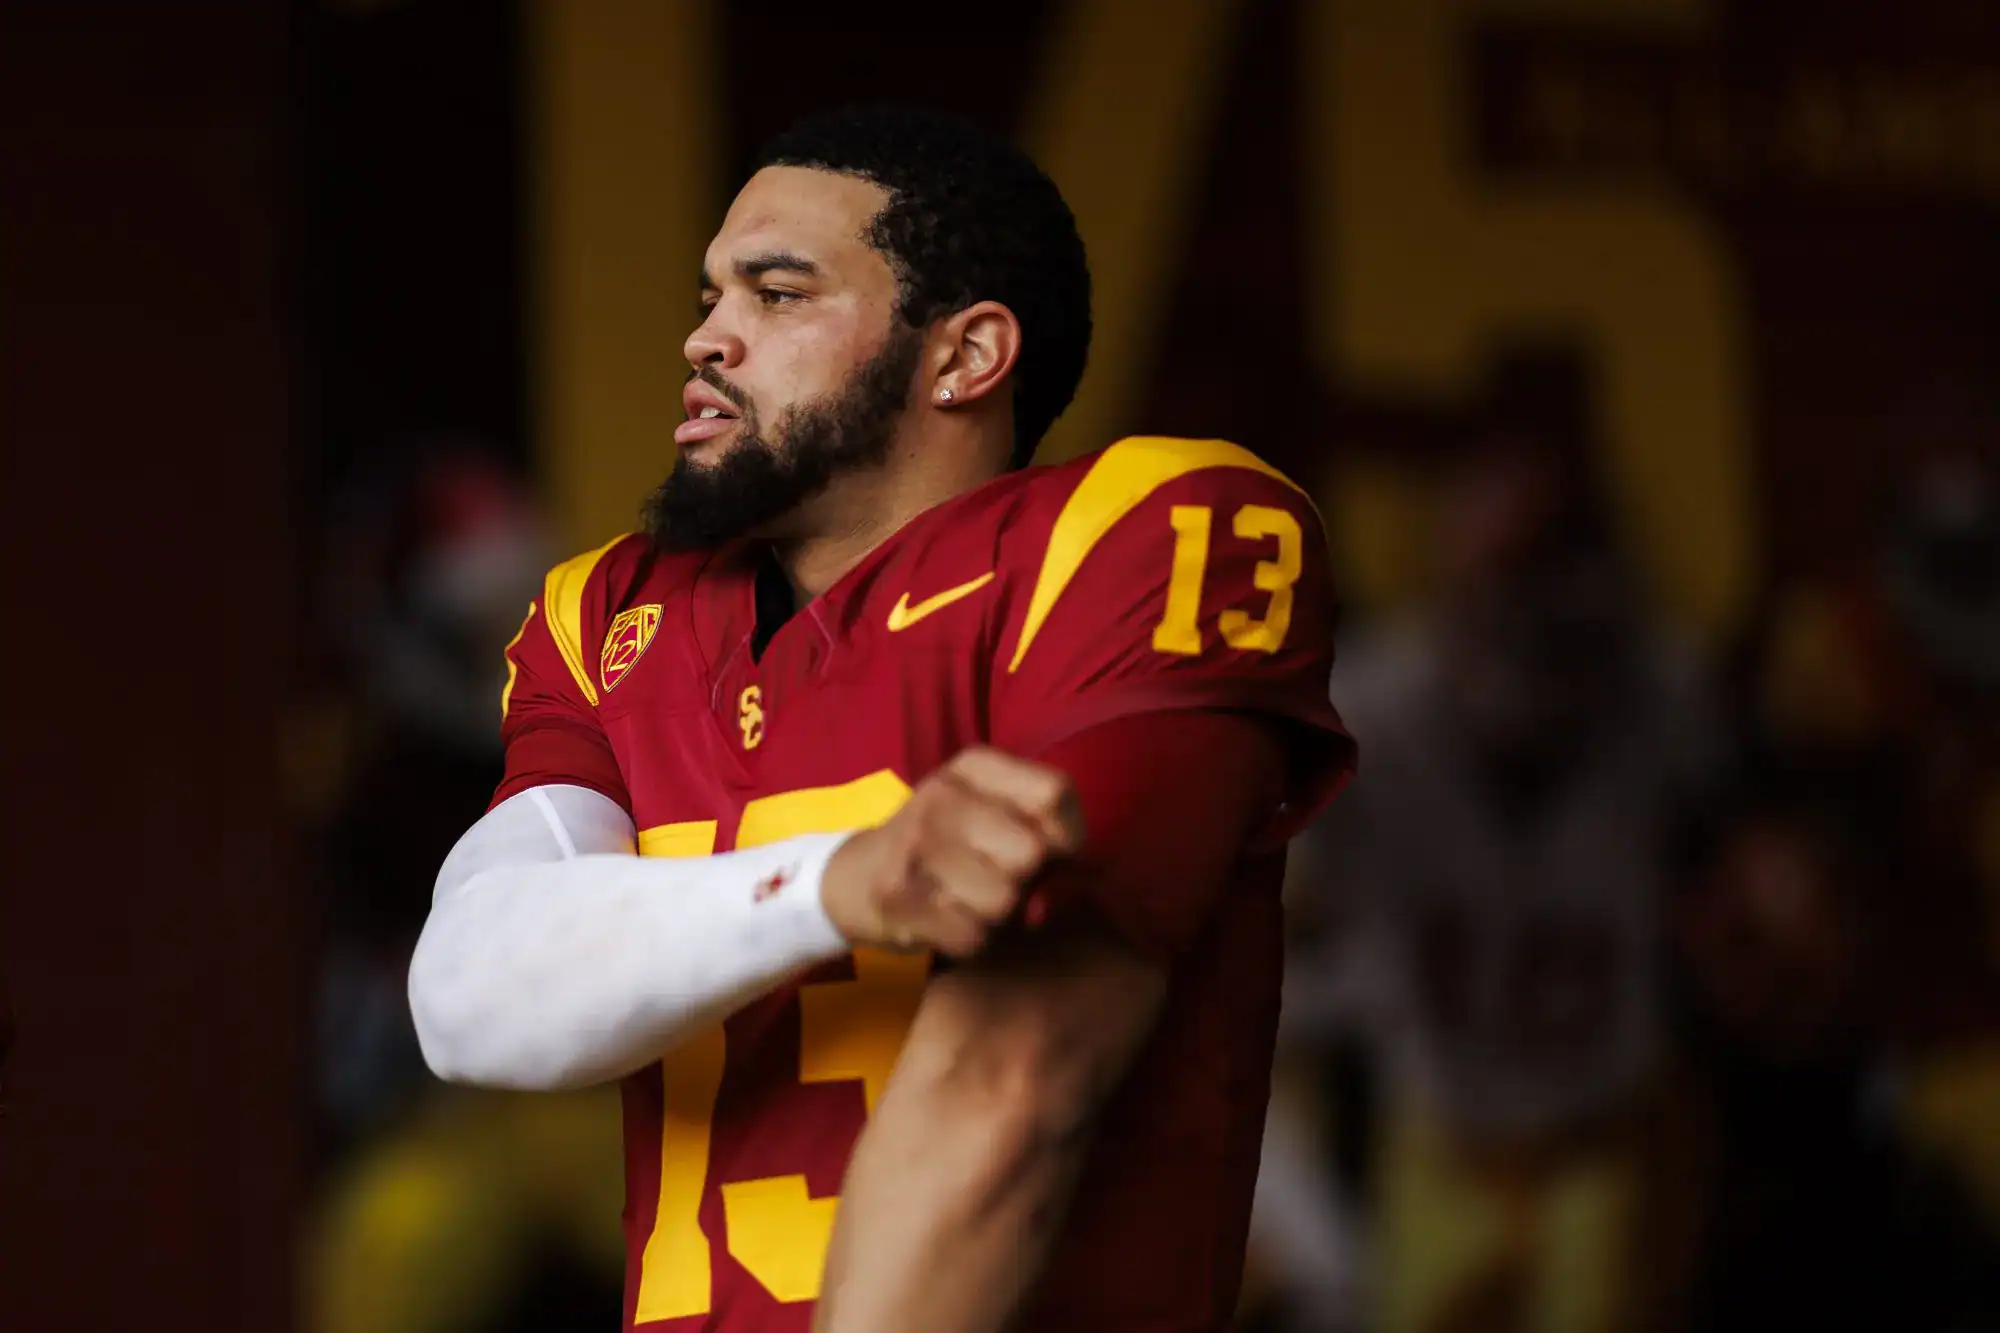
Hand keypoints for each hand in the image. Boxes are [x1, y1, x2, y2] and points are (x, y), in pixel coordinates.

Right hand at [821, 747, 1082, 956]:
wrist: (858, 875)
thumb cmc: (949, 843)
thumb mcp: (992, 809)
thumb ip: (1044, 823)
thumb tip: (1072, 874)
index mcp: (974, 766)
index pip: (1054, 794)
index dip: (1067, 836)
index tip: (1051, 853)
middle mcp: (941, 795)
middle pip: (1031, 852)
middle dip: (1025, 879)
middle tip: (999, 877)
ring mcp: (915, 844)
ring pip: (1003, 900)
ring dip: (997, 915)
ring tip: (970, 899)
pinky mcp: (897, 895)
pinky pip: (972, 936)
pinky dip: (970, 939)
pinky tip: (949, 920)